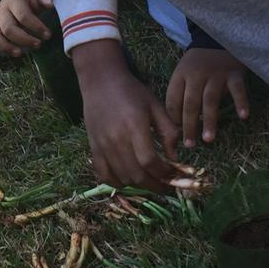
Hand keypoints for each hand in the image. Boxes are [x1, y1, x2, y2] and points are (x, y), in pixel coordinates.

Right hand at [0, 0, 52, 56]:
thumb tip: (51, 4)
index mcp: (14, 0)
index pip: (23, 16)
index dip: (36, 27)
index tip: (48, 35)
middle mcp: (2, 12)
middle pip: (8, 29)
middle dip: (24, 40)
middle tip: (39, 45)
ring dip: (7, 48)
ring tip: (20, 53)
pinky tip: (7, 53)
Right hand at [73, 40, 180, 190]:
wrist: (101, 81)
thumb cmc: (132, 92)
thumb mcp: (156, 106)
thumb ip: (168, 131)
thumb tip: (175, 158)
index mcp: (135, 126)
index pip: (150, 161)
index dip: (163, 174)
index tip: (173, 175)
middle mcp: (117, 139)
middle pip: (137, 175)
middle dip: (155, 185)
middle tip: (166, 186)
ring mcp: (102, 145)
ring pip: (122, 178)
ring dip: (139, 185)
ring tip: (150, 181)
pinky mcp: (93, 148)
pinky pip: (103, 175)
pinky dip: (117, 183)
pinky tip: (128, 179)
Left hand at [167, 48, 248, 147]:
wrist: (217, 40)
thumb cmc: (198, 64)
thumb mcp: (183, 73)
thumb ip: (180, 95)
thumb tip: (176, 125)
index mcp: (181, 75)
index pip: (174, 99)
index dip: (174, 118)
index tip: (175, 136)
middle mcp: (197, 75)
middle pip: (191, 103)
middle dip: (189, 125)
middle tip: (189, 145)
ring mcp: (216, 74)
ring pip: (211, 99)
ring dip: (210, 120)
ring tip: (208, 139)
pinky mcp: (234, 74)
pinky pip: (238, 90)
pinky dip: (241, 102)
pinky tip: (243, 117)